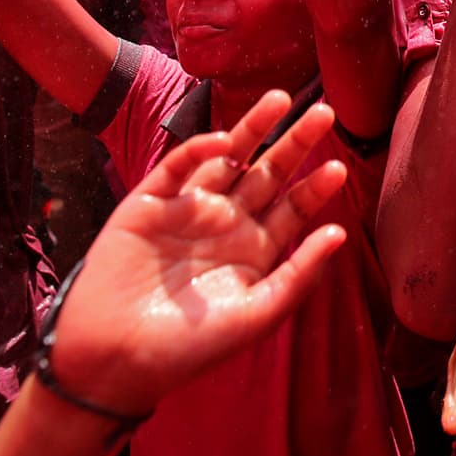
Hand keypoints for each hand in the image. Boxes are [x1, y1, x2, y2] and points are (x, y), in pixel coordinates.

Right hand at [45, 93, 350, 417]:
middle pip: (269, 173)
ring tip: (282, 98)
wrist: (115, 357)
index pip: (294, 209)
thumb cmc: (190, 347)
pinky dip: (199, 149)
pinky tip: (226, 142)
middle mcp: (226, 224)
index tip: (338, 167)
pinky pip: (179, 166)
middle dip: (295, 143)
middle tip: (325, 112)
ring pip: (228, 158)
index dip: (315, 187)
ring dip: (253, 128)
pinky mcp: (150, 203)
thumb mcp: (256, 315)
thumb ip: (298, 275)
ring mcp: (189, 210)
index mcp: (254, 251)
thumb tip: (340, 233)